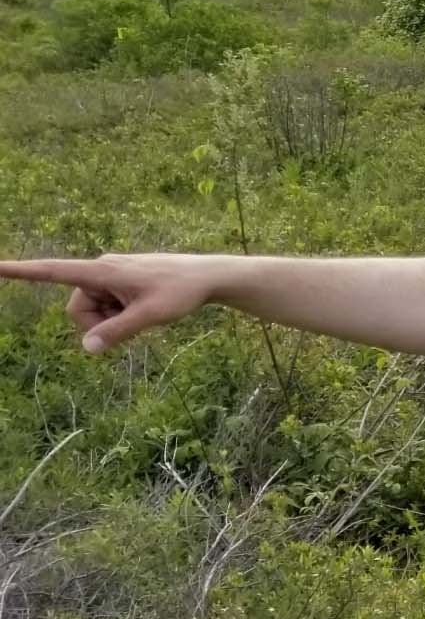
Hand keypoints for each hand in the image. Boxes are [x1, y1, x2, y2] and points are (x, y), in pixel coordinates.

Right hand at [0, 254, 220, 353]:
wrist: (208, 276)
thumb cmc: (182, 291)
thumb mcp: (151, 316)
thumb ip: (118, 332)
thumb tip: (87, 348)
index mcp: (102, 271)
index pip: (53, 271)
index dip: (21, 271)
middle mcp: (101, 269)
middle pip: (77, 308)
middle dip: (97, 323)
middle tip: (132, 321)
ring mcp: (110, 276)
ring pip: (91, 311)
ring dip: (110, 320)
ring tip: (142, 312)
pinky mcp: (119, 282)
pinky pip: (105, 306)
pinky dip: (118, 314)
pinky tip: (143, 308)